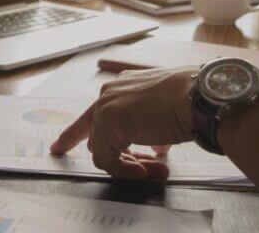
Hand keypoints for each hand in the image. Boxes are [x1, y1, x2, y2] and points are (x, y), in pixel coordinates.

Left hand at [49, 68, 196, 179]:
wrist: (200, 97)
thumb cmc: (191, 102)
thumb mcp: (165, 116)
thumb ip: (151, 130)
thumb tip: (155, 150)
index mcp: (122, 86)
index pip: (93, 114)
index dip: (73, 134)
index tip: (58, 148)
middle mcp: (109, 93)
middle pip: (98, 136)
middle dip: (124, 158)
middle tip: (149, 171)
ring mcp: (106, 107)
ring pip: (103, 149)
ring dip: (130, 166)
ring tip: (156, 171)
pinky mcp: (108, 124)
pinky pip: (107, 160)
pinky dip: (127, 170)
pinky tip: (148, 171)